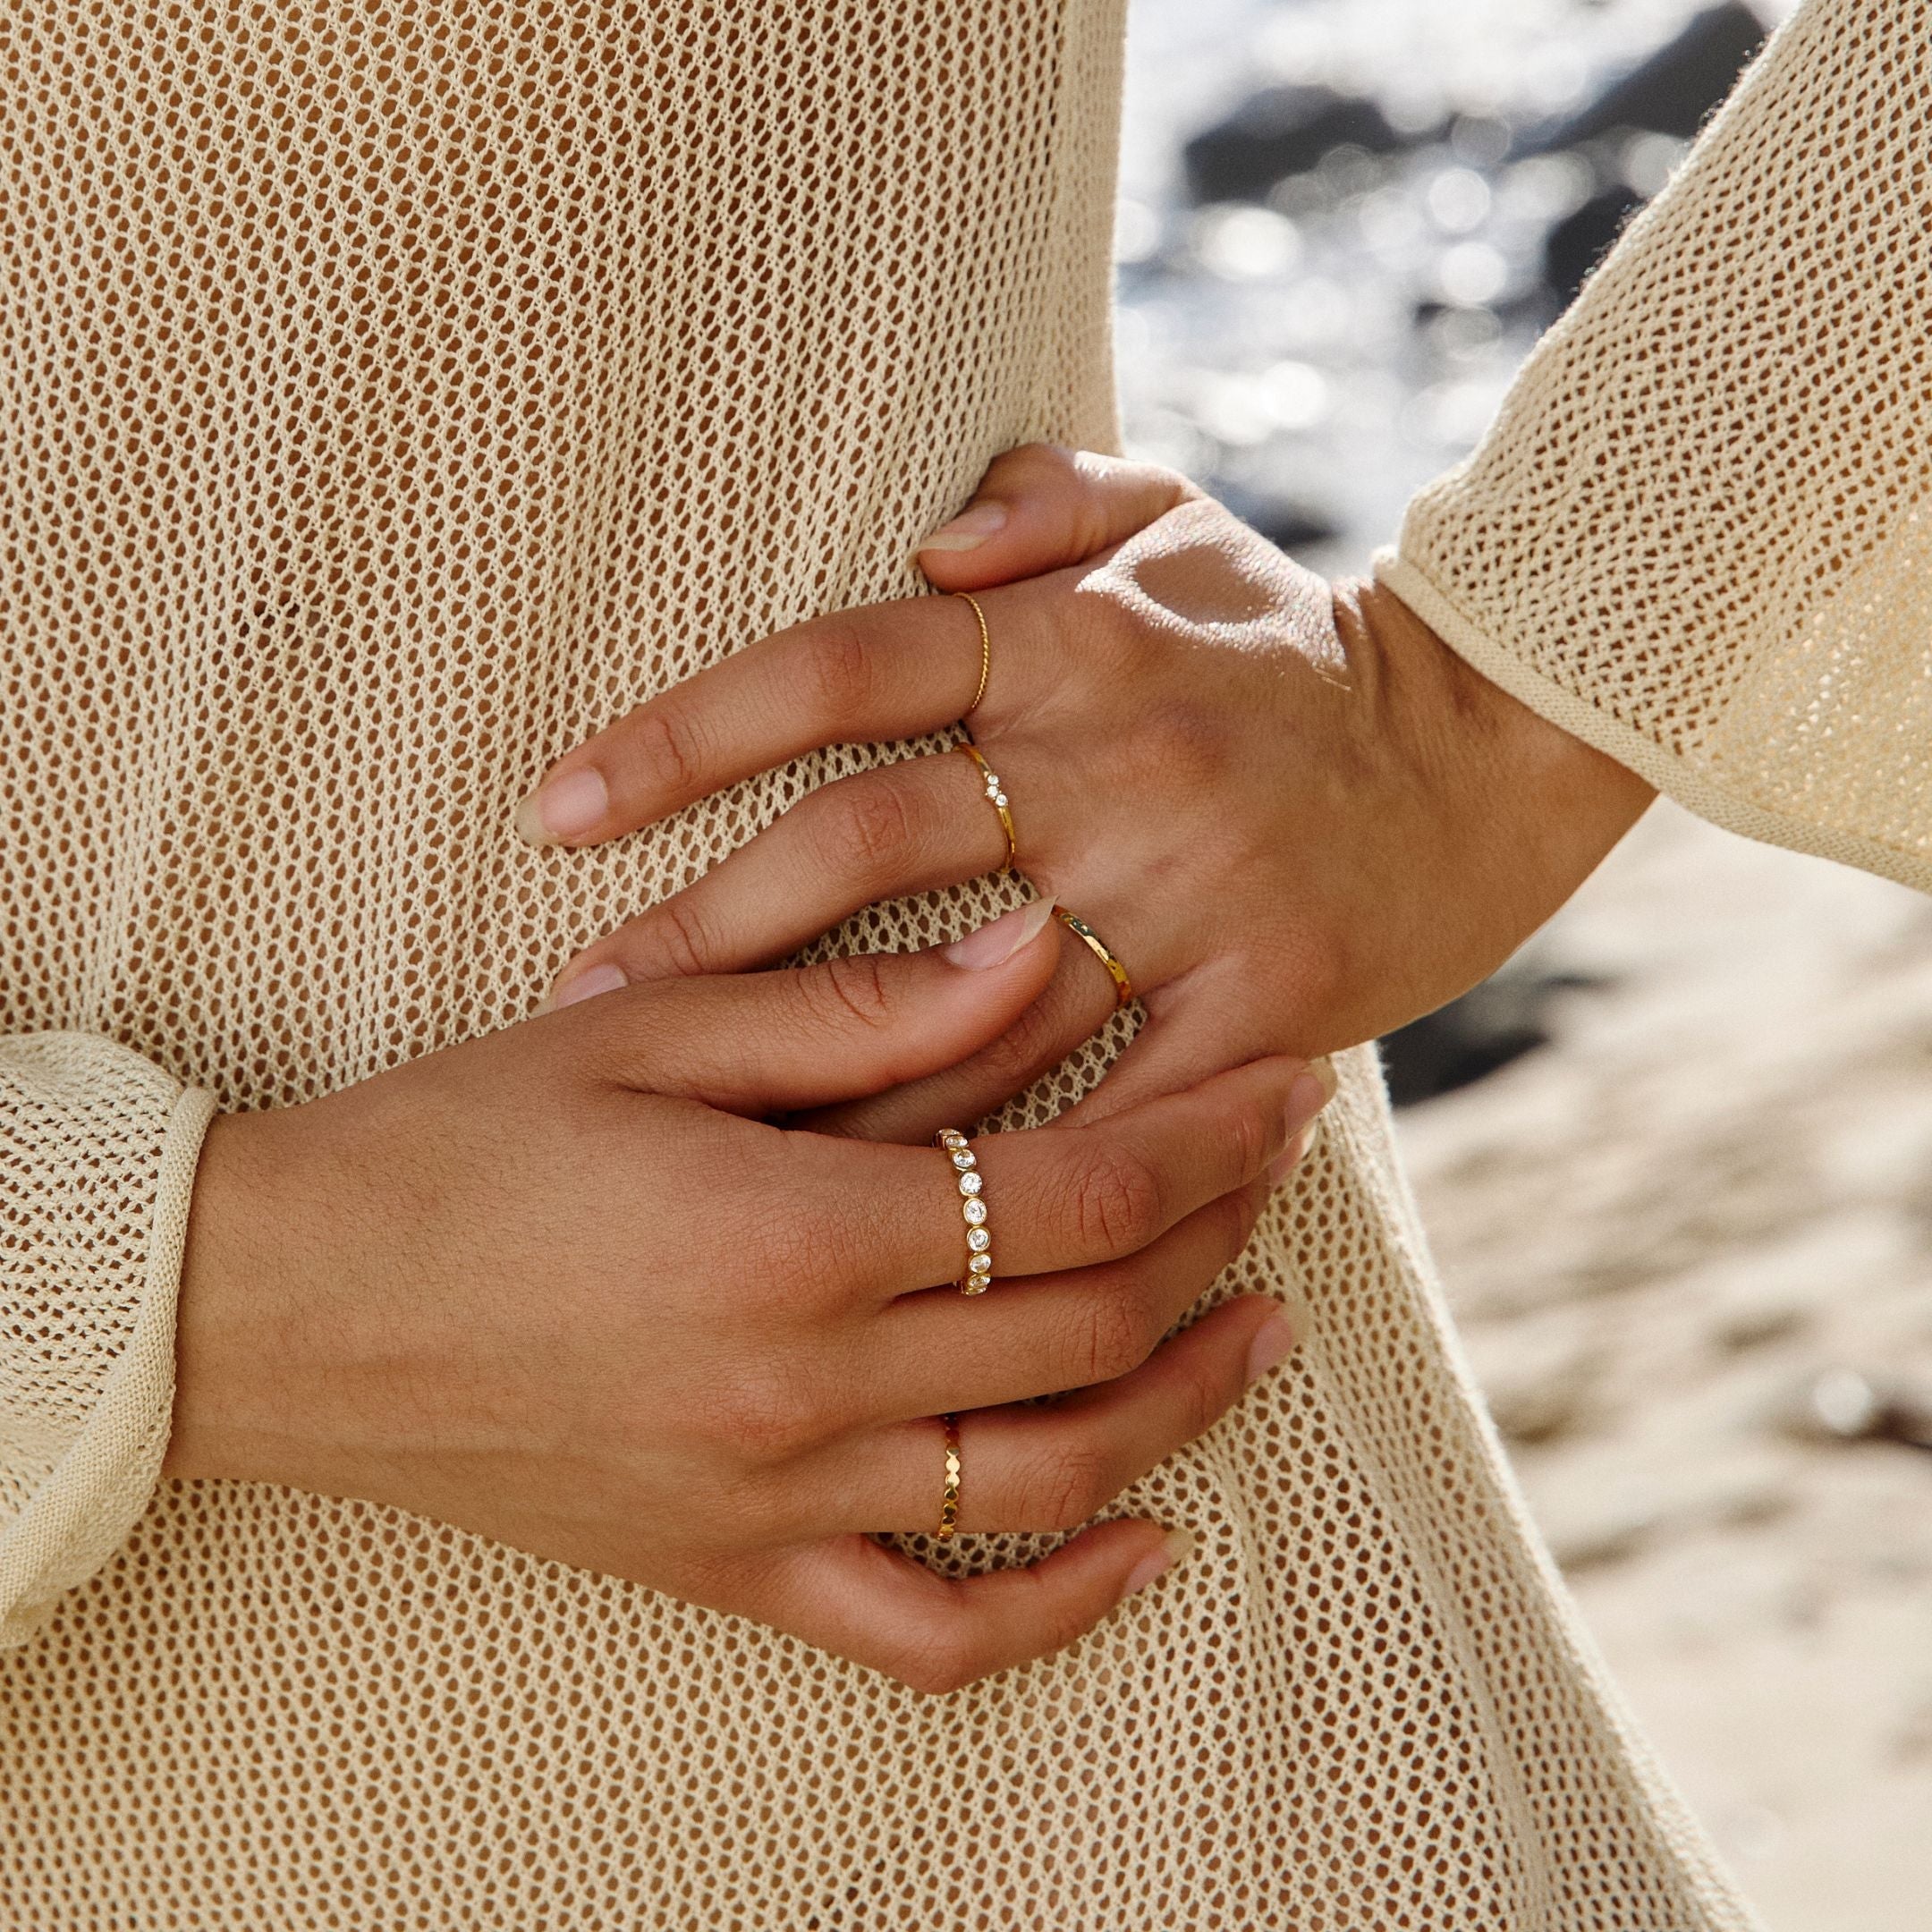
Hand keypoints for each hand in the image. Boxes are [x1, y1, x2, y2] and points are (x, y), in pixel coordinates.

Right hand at [169, 905, 1326, 1692]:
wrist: (286, 1310)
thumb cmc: (457, 1144)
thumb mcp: (650, 1032)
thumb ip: (863, 1009)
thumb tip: (1038, 954)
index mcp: (791, 1233)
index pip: (1075, 1197)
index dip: (1200, 1136)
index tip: (1273, 1076)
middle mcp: (807, 1387)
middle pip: (1091, 1326)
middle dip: (1219, 1231)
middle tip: (1282, 1155)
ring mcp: (778, 1501)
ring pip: (1052, 1476)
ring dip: (1187, 1405)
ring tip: (1266, 1329)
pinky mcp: (737, 1571)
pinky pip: (934, 1631)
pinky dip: (1059, 1604)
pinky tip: (1148, 1546)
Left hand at [514, 445, 1653, 1135]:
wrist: (1487, 750)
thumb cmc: (1291, 642)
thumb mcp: (1181, 522)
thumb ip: (1046, 501)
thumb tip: (926, 540)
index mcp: (1069, 638)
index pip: (835, 668)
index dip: (682, 733)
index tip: (553, 809)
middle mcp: (1113, 759)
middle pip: (865, 839)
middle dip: (706, 926)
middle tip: (579, 996)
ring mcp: (1189, 891)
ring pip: (963, 996)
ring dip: (821, 1065)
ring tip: (690, 1125)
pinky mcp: (1260, 1008)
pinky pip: (1105, 1103)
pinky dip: (1000, 1157)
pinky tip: (888, 1215)